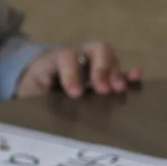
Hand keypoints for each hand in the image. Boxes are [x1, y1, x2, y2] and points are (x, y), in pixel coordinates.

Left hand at [16, 41, 141, 98]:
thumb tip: (56, 116)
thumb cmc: (31, 91)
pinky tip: (137, 78)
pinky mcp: (104, 77)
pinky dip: (129, 75)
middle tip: (102, 89)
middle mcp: (77, 57)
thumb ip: (40, 99)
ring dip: (115, 73)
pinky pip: (120, 71)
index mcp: (54, 60)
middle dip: (101, 68)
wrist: (31, 88)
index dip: (72, 73)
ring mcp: (93, 64)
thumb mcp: (29, 95)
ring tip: (118, 90)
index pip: (66, 56)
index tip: (75, 93)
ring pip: (109, 57)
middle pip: (95, 48)